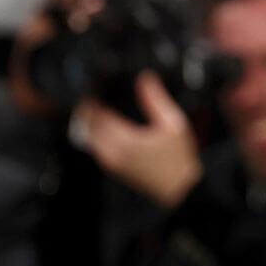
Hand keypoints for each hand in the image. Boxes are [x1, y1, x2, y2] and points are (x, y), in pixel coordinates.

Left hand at [75, 71, 202, 207]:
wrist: (179, 188)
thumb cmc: (179, 158)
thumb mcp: (173, 123)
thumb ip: (156, 99)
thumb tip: (145, 78)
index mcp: (125, 141)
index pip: (97, 115)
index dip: (92, 98)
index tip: (94, 85)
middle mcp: (112, 152)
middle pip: (87, 125)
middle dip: (87, 108)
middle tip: (92, 91)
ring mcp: (110, 161)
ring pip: (88, 136)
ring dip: (89, 120)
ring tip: (97, 104)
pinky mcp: (112, 166)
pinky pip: (95, 145)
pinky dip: (95, 132)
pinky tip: (105, 122)